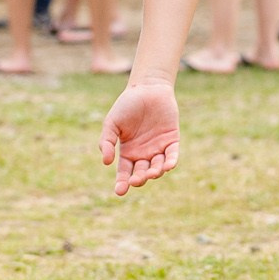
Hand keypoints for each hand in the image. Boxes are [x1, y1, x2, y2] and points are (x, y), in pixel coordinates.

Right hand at [99, 79, 179, 194]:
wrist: (147, 88)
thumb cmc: (127, 105)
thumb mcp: (111, 123)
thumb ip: (106, 142)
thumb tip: (106, 162)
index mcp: (128, 152)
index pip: (124, 173)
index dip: (122, 183)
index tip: (120, 191)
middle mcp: (143, 154)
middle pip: (141, 174)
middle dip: (139, 179)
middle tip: (136, 180)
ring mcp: (158, 148)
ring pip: (157, 167)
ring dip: (155, 173)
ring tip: (151, 173)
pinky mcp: (172, 140)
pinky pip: (172, 155)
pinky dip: (170, 162)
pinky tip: (167, 166)